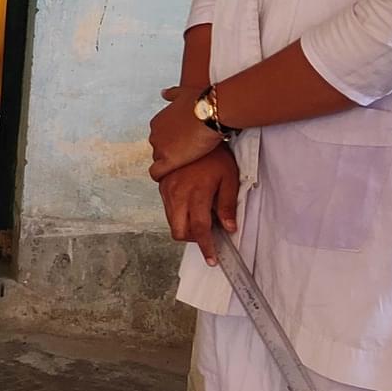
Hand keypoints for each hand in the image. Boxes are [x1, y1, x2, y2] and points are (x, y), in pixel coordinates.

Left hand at [148, 87, 224, 181]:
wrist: (211, 112)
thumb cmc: (202, 102)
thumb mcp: (183, 93)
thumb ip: (171, 94)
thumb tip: (163, 93)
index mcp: (157, 122)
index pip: (159, 138)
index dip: (171, 144)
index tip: (181, 147)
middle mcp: (154, 135)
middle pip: (158, 150)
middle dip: (170, 154)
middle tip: (186, 158)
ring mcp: (159, 148)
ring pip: (159, 161)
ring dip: (170, 165)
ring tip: (183, 168)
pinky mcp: (168, 160)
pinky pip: (157, 173)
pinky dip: (161, 177)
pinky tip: (169, 179)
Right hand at [158, 148, 239, 262]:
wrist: (195, 130)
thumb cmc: (216, 155)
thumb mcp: (229, 178)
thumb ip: (228, 205)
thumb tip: (229, 228)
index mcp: (196, 195)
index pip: (200, 230)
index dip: (206, 247)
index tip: (212, 259)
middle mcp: (177, 195)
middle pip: (178, 231)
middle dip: (192, 238)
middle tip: (207, 234)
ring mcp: (167, 190)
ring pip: (171, 221)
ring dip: (185, 225)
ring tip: (201, 215)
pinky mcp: (161, 185)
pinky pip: (167, 208)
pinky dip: (179, 213)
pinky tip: (192, 203)